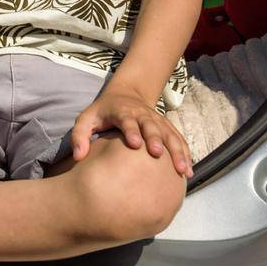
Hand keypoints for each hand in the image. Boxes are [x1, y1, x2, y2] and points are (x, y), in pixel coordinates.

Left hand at [70, 85, 192, 178]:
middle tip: (157, 154)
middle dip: (155, 138)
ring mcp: (157, 120)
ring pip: (169, 134)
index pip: (127, 120)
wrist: (126, 95)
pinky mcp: (166, 126)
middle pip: (151, 126)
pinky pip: (178, 139)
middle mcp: (142, 114)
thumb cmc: (103, 112)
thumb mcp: (86, 119)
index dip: (131, 130)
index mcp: (122, 111)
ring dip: (176, 150)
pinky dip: (185, 153)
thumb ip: (79, 136)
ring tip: (181, 169)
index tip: (135, 143)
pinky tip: (188, 170)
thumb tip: (78, 156)